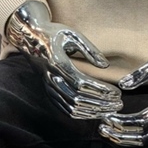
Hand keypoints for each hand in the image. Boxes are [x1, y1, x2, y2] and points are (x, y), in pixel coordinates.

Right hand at [6, 0, 122, 118]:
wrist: (29, 37)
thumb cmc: (53, 33)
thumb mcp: (71, 34)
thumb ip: (89, 48)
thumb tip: (105, 65)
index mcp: (57, 62)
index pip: (82, 83)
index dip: (99, 90)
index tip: (115, 92)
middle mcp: (51, 77)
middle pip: (78, 98)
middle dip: (100, 103)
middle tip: (118, 103)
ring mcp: (48, 86)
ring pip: (71, 107)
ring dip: (92, 111)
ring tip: (109, 109)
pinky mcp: (48, 91)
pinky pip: (64, 108)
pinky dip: (80, 114)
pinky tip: (93, 112)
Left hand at [99, 22, 147, 146]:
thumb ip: (142, 73)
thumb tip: (122, 85)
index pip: (141, 122)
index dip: (121, 122)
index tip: (105, 117)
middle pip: (144, 137)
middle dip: (121, 134)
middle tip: (102, 127)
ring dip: (128, 137)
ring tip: (109, 130)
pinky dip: (137, 133)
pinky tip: (125, 124)